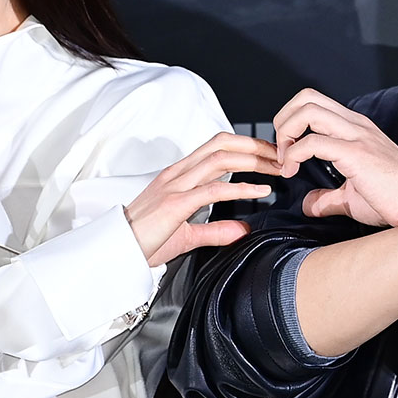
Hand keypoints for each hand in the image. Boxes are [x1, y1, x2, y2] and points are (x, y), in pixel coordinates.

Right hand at [125, 132, 281, 267]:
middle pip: (223, 144)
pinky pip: (214, 189)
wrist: (115, 253)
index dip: (246, 146)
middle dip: (255, 145)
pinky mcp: (176, 203)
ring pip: (220, 158)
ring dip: (254, 160)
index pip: (217, 148)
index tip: (270, 156)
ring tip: (278, 168)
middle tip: (282, 155)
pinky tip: (261, 191)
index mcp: (179, 175)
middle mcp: (178, 173)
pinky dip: (241, 187)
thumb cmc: (143, 242)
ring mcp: (176, 185)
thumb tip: (243, 229)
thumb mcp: (187, 235)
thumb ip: (215, 230)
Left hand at [274, 88, 397, 225]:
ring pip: (308, 110)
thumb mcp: (352, 197)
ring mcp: (357, 136)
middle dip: (283, 120)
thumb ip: (327, 197)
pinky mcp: (357, 154)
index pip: (314, 103)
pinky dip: (293, 155)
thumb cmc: (395, 199)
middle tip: (281, 150)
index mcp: (356, 128)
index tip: (286, 153)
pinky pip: (313, 142)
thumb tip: (308, 204)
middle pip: (306, 97)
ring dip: (286, 133)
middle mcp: (356, 125)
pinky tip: (292, 172)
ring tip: (285, 160)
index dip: (291, 122)